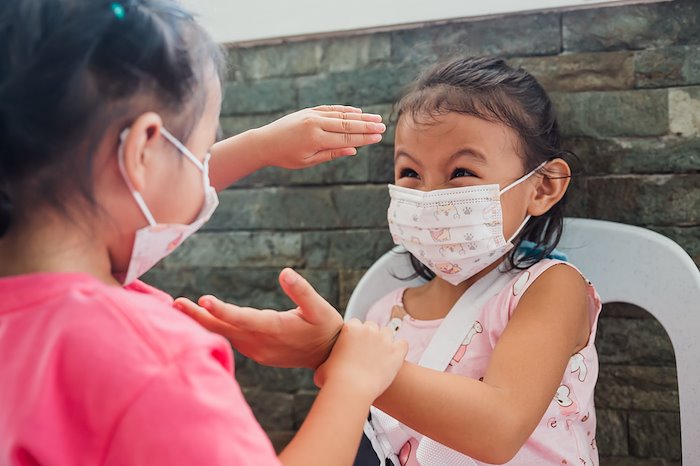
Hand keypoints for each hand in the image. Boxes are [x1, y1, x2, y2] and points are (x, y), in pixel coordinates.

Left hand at [173, 268, 343, 368]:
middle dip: (198, 316)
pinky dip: (213, 328)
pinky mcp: (255, 352)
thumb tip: (284, 272)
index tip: (203, 300)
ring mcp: (256, 350)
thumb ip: (301, 290)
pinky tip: (200, 319)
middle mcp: (260, 342)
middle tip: (175, 303)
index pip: (243, 319)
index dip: (223, 310)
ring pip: (224, 335)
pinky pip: (229, 339)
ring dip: (202, 322)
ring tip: (180, 307)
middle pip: (224, 329)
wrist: (327, 356)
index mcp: (275, 328)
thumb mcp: (320, 308)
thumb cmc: (325, 327)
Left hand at [252, 105, 385, 168]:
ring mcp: (312, 115)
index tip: (378, 137)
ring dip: (360, 117)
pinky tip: (357, 112)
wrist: (265, 142)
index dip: (363, 138)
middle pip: (347, 124)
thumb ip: (331, 154)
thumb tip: (353, 150)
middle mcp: (315, 124)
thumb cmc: (286, 156)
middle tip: (382, 126)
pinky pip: (331, 109)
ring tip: (375, 118)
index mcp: (315, 139)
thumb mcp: (308, 161)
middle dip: (366, 126)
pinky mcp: (309, 110)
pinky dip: (345, 110)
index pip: (346, 138)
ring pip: (341, 115)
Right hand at [315, 319, 407, 399]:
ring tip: (381, 354)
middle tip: (367, 351)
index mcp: (350, 328)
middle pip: (372, 326)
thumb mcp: (322, 368)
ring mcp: (384, 339)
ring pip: (388, 332)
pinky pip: (403, 344)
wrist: (351, 390)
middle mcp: (368, 330)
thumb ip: (327, 363)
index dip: (355, 335)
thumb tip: (322, 370)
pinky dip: (400, 349)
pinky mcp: (396, 351)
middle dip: (370, 336)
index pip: (355, 324)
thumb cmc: (334, 380)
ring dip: (385, 341)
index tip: (354, 345)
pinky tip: (395, 357)